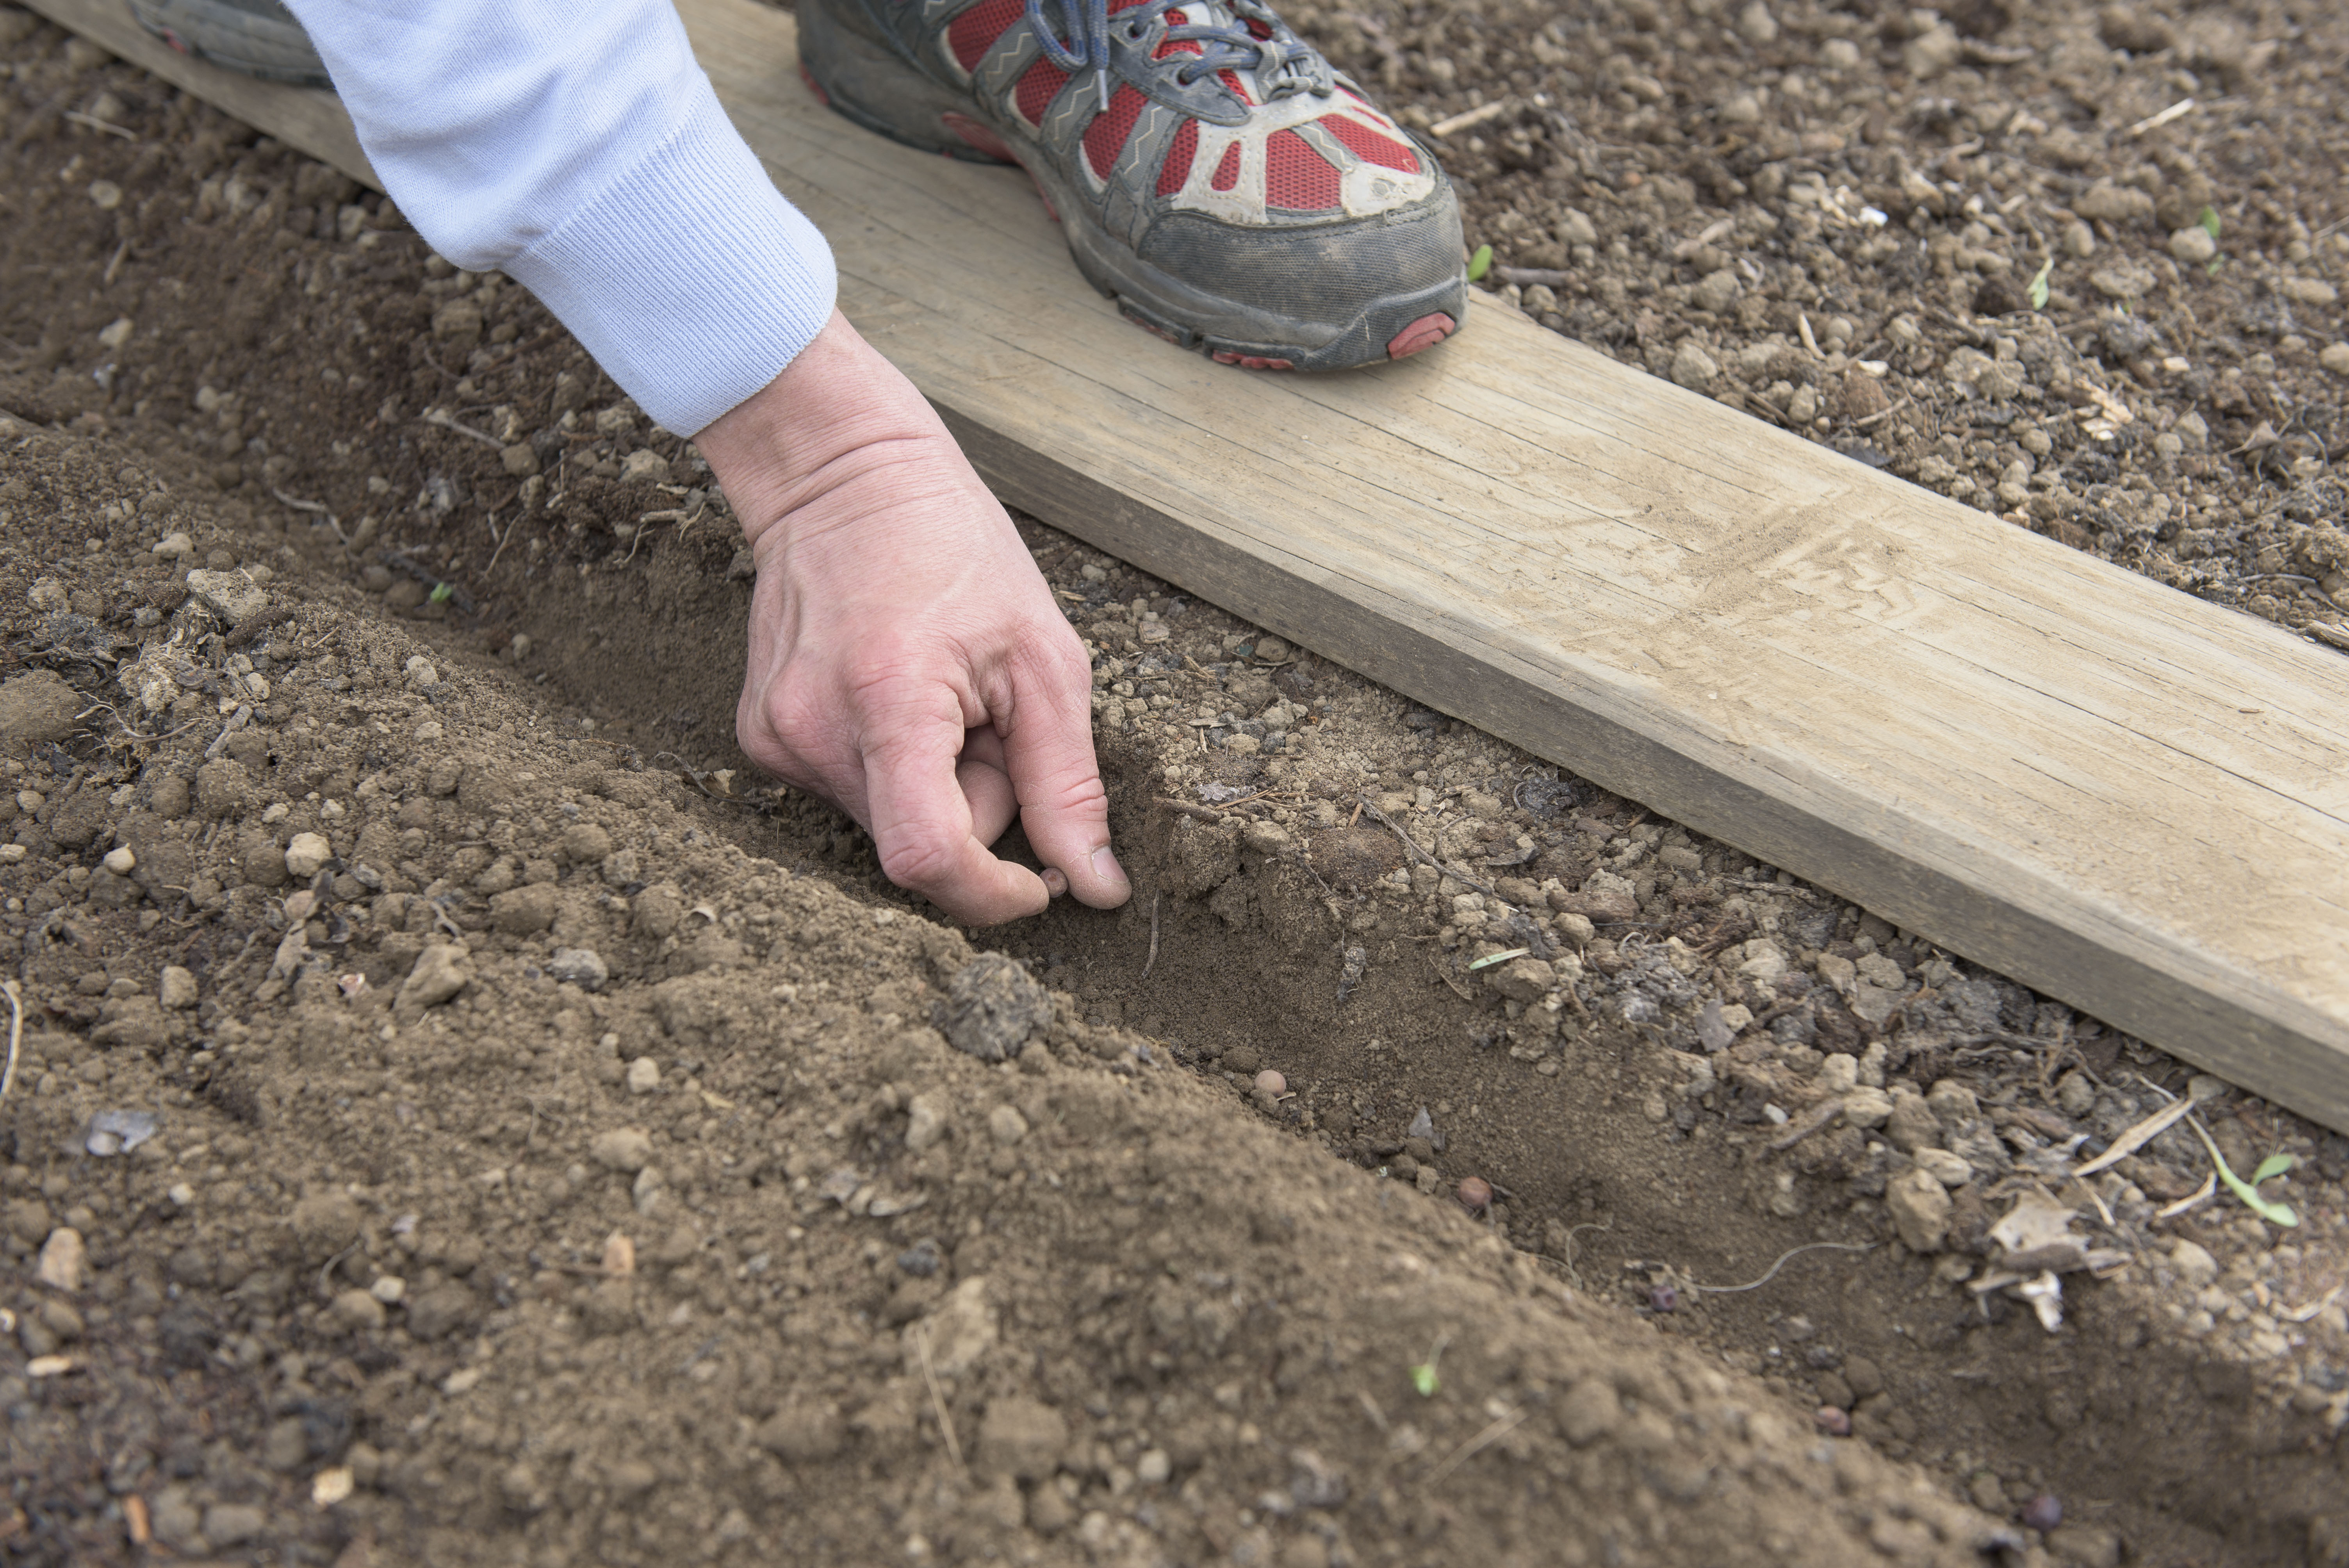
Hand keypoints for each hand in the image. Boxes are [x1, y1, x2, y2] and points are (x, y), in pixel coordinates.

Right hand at [696, 311, 1130, 924]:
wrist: (844, 476)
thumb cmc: (955, 552)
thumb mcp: (1045, 660)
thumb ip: (1068, 785)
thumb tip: (1095, 889)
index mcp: (886, 704)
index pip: (928, 860)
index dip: (991, 895)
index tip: (1039, 883)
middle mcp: (812, 733)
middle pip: (919, 846)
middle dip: (978, 806)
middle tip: (992, 721)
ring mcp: (775, 741)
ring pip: (889, 823)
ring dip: (937, 784)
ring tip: (943, 697)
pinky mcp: (761, 741)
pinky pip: (854, 794)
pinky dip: (894, 766)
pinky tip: (896, 695)